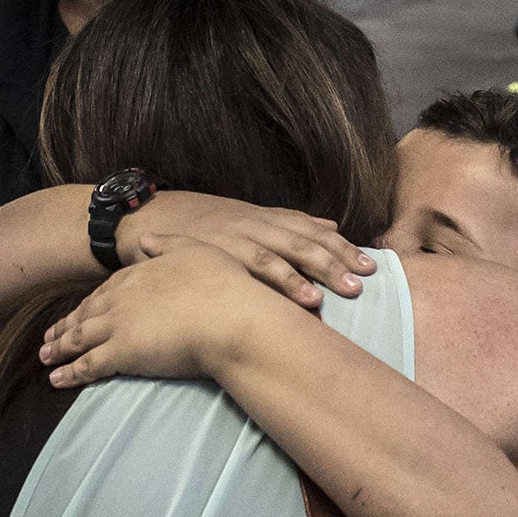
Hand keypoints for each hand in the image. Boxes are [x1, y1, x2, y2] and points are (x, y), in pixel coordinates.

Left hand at [42, 237, 289, 386]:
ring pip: (79, 338)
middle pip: (86, 313)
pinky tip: (57, 380)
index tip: (80, 311)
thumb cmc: (223, 285)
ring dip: (59, 349)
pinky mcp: (122, 353)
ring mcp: (118, 326)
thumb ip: (168, 243)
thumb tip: (144, 236)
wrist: (229, 317)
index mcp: (139, 275)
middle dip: (65, 326)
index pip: (107, 289)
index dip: (90, 302)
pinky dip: (70, 373)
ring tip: (46, 358)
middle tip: (49, 338)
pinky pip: (88, 365)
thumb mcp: (197, 250)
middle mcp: (122, 299)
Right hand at [116, 190, 375, 305]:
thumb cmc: (204, 224)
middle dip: (336, 259)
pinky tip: (301, 299)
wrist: (146, 217)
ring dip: (313, 272)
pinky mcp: (215, 253)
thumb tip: (333, 227)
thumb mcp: (250, 219)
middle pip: (305, 241)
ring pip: (282, 253)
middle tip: (364, 280)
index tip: (370, 266)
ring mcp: (236, 238)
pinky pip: (251, 268)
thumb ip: (291, 223)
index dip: (342, 247)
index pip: (312, 230)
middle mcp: (256, 225)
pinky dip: (279, 282)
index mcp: (267, 218)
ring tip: (340, 292)